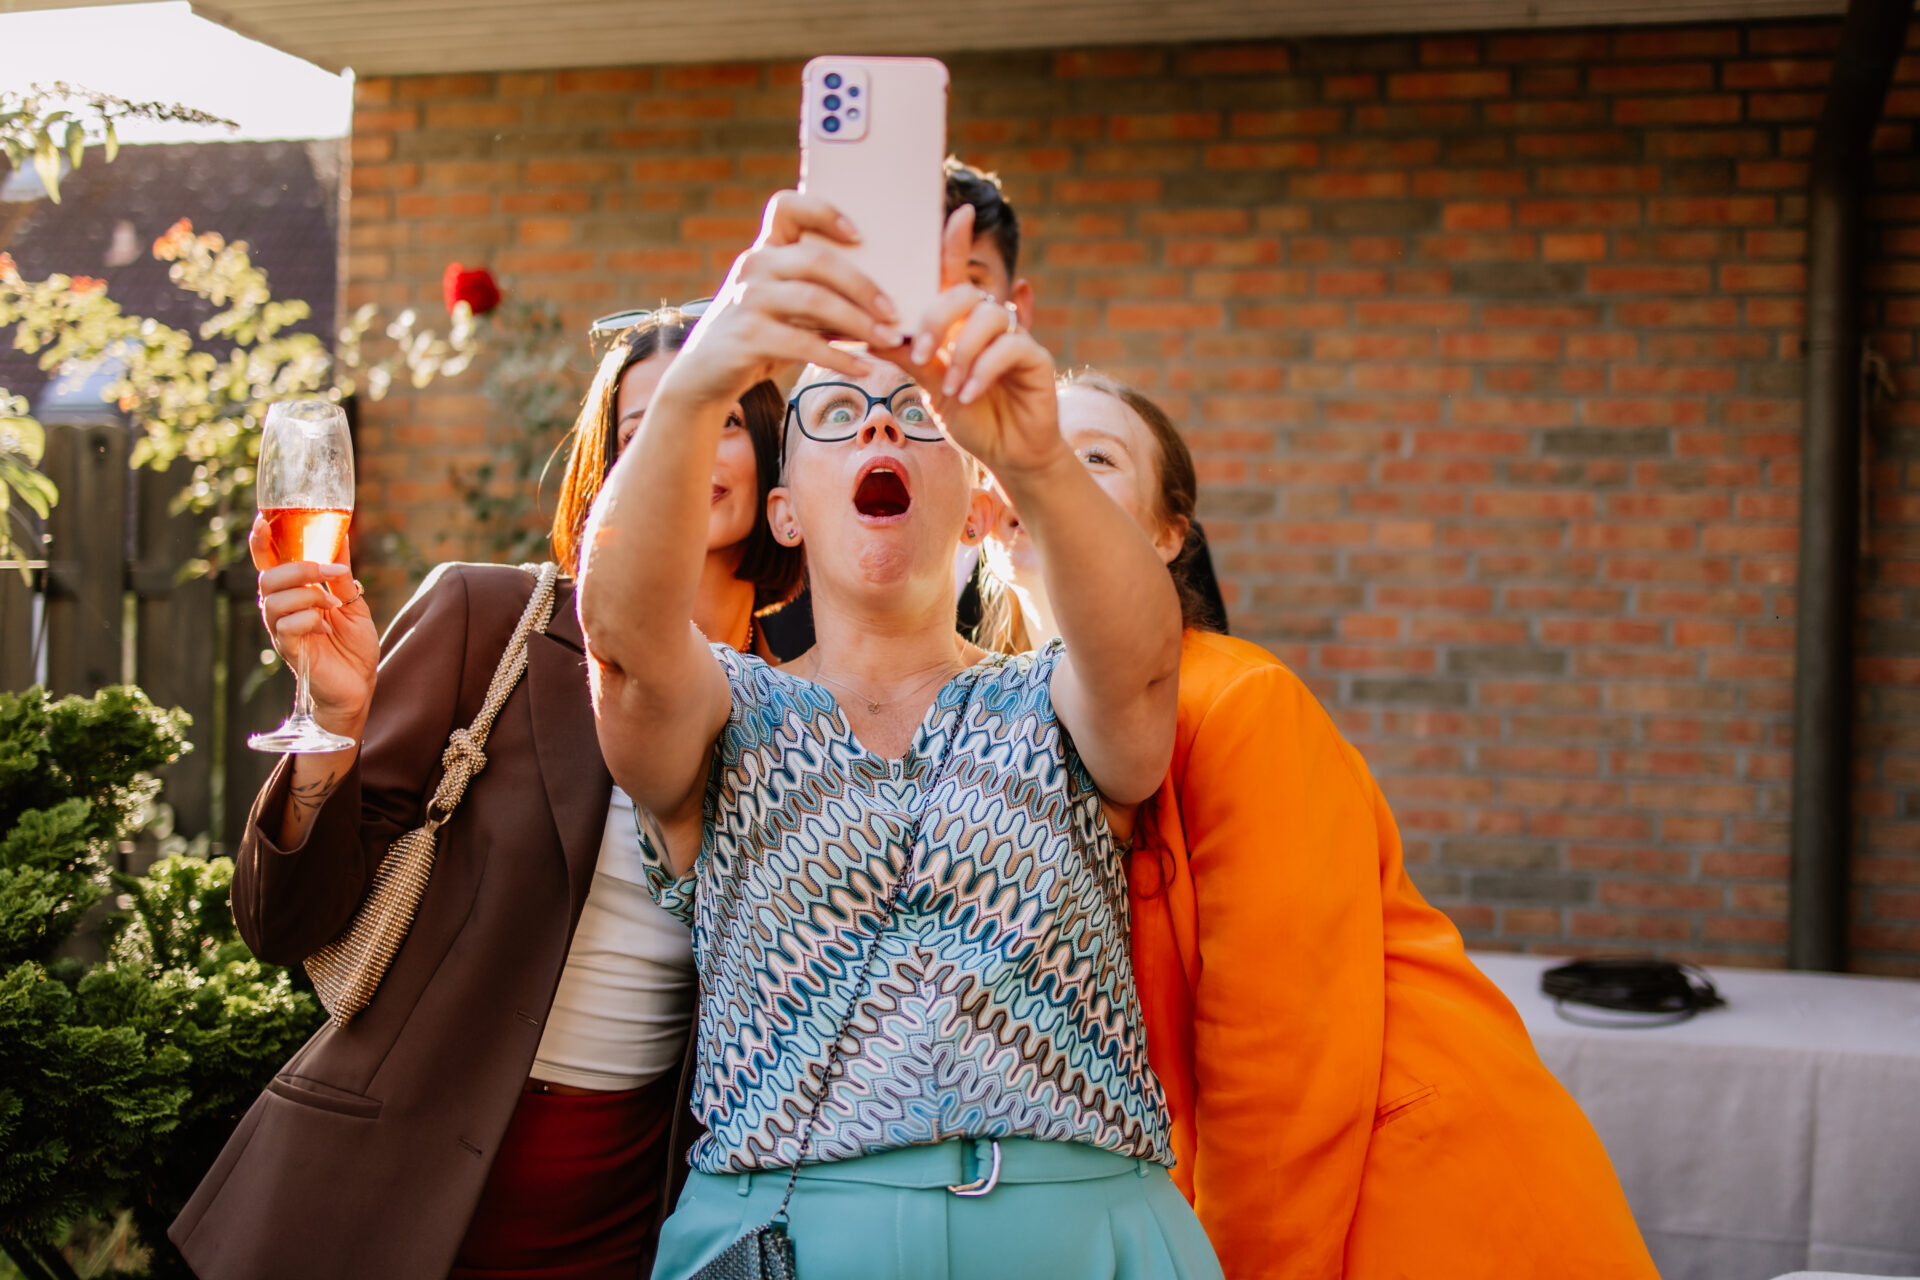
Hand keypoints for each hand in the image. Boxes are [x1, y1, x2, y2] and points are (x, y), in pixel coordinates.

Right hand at [250, 513, 378, 736]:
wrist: (359, 685)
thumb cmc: (352, 645)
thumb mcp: (352, 601)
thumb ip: (340, 572)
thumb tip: (341, 534)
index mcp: (294, 594)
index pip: (268, 563)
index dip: (261, 541)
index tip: (263, 519)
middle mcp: (281, 610)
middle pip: (267, 578)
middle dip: (298, 568)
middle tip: (328, 573)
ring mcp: (281, 631)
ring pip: (273, 601)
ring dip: (308, 596)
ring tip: (332, 605)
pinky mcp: (289, 651)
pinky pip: (286, 627)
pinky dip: (310, 621)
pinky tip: (326, 629)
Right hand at [666, 190, 903, 406]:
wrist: (705, 376)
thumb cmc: (760, 337)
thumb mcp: (785, 308)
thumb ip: (820, 295)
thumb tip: (883, 303)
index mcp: (764, 251)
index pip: (786, 207)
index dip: (823, 211)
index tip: (858, 234)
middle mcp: (752, 266)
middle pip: (817, 260)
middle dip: (863, 286)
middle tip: (894, 312)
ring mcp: (746, 299)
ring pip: (815, 300)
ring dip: (860, 323)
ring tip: (889, 341)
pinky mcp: (746, 336)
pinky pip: (803, 343)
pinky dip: (839, 357)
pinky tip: (863, 368)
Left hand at [886, 206, 1064, 480]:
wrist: (1007, 455)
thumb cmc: (970, 418)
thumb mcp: (929, 387)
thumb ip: (910, 357)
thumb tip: (872, 333)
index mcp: (962, 323)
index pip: (956, 275)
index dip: (958, 242)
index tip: (958, 211)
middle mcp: (990, 323)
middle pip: (967, 293)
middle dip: (938, 320)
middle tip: (922, 355)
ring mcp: (1016, 338)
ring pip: (991, 317)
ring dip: (963, 352)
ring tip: (949, 387)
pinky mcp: (1036, 359)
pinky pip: (1011, 348)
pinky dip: (984, 370)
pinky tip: (969, 394)